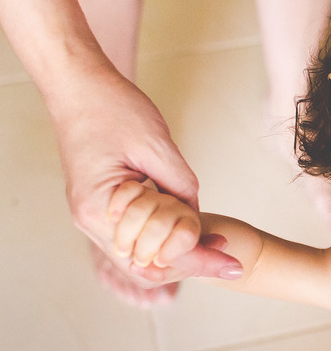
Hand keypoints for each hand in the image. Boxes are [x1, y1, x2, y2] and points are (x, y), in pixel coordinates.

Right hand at [46, 65, 240, 282]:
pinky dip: (161, 235)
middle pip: (144, 266)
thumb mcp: (158, 147)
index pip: (155, 256)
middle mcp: (88, 220)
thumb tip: (197, 217)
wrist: (77, 83)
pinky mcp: (99, 203)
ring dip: (174, 250)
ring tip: (212, 241)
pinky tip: (189, 226)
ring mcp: (90, 213)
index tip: (232, 264)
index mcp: (99, 209)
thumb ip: (181, 187)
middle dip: (187, 262)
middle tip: (226, 255)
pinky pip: (132, 234)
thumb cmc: (112, 108)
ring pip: (138, 254)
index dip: (198, 261)